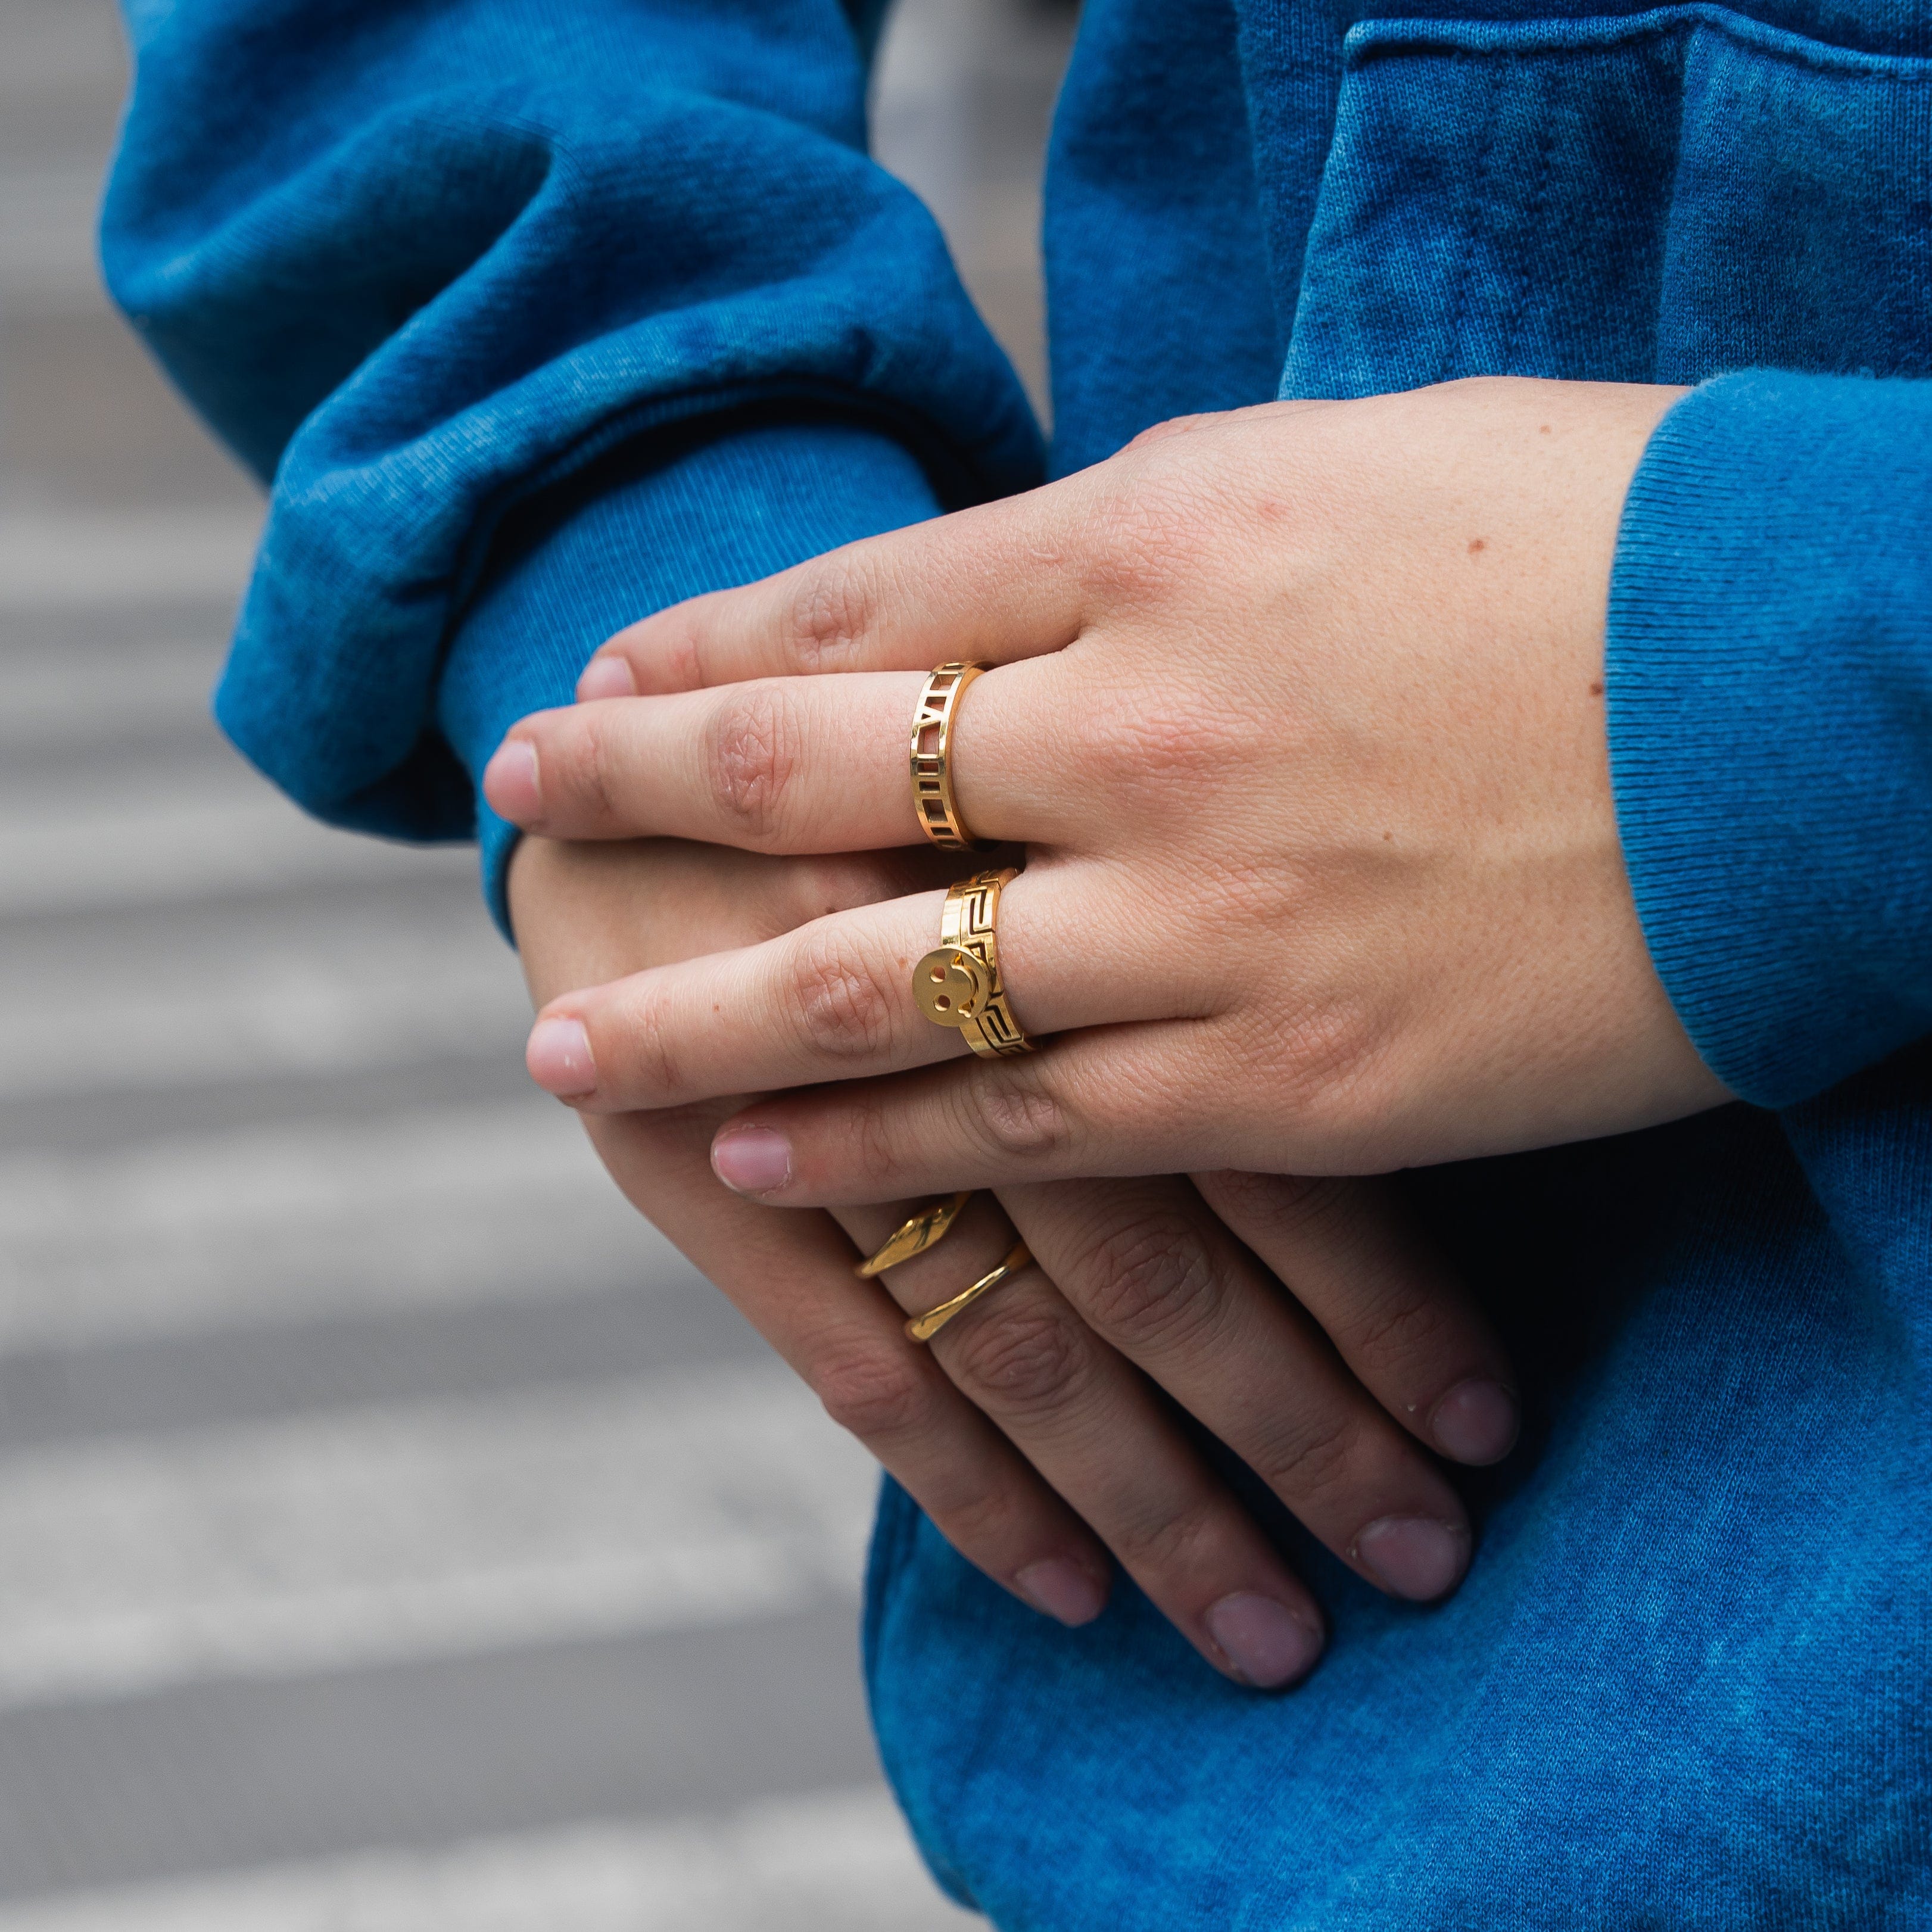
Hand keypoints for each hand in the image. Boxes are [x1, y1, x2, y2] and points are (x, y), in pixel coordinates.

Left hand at [488, 378, 1729, 1210]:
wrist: (1837, 699)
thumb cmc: (1607, 545)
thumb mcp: (1353, 467)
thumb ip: (1167, 535)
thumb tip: (1032, 580)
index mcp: (1162, 531)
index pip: (859, 598)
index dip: (706, 644)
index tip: (606, 675)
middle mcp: (1146, 720)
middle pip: (805, 770)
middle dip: (629, 789)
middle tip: (513, 806)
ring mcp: (1203, 913)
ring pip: (874, 981)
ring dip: (697, 1019)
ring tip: (568, 1041)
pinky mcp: (1287, 1078)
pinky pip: (1022, 1126)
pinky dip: (872, 1147)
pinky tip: (754, 1161)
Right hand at [507, 843, 1516, 1690]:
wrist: (616, 751)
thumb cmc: (880, 758)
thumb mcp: (1036, 753)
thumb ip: (1188, 888)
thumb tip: (1420, 1023)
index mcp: (1065, 899)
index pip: (1265, 1139)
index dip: (1384, 1300)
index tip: (1492, 1420)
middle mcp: (957, 1022)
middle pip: (1161, 1269)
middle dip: (1303, 1433)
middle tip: (1425, 1558)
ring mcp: (822, 1115)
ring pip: (1024, 1350)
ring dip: (1157, 1508)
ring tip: (1268, 1635)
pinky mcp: (700, 1183)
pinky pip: (860, 1370)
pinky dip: (970, 1492)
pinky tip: (1072, 1592)